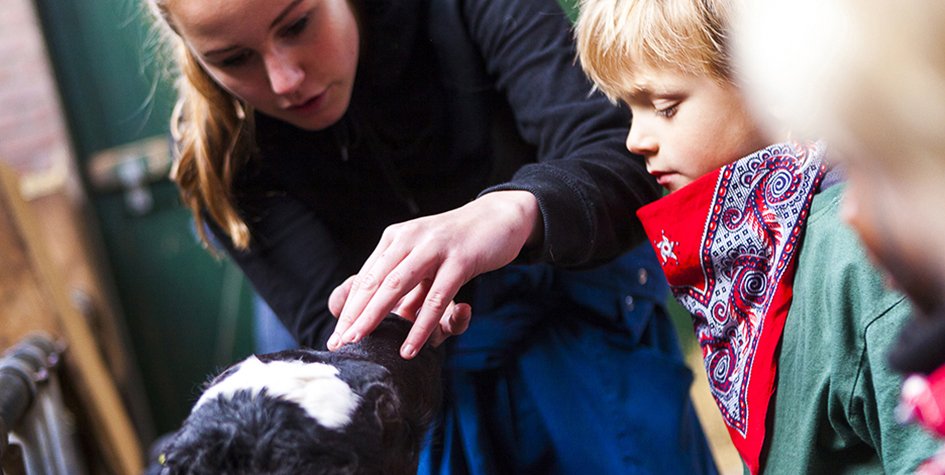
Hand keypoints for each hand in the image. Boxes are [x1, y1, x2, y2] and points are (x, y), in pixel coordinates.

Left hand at [326, 190, 541, 357]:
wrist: (499, 218)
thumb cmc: (459, 245)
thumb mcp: (426, 260)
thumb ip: (410, 286)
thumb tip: (395, 317)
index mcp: (396, 238)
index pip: (365, 277)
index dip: (349, 308)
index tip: (336, 336)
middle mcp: (409, 239)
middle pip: (373, 282)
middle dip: (353, 315)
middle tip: (338, 343)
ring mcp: (433, 247)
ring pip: (396, 286)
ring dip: (374, 317)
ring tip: (358, 342)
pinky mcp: (459, 260)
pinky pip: (435, 298)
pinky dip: (420, 326)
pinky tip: (410, 348)